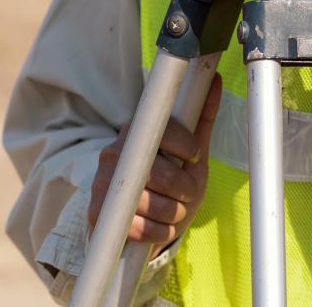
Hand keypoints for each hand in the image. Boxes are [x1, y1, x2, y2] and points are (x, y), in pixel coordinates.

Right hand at [88, 75, 221, 248]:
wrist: (143, 220)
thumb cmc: (173, 181)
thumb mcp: (192, 152)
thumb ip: (202, 119)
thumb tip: (216, 79)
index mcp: (138, 131)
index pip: (163, 130)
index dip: (185, 145)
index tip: (194, 158)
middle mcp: (115, 152)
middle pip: (159, 172)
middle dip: (184, 188)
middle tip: (189, 194)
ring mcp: (102, 182)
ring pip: (147, 202)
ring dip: (172, 213)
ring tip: (176, 212)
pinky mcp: (96, 212)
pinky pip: (133, 226)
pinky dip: (155, 231)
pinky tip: (160, 227)